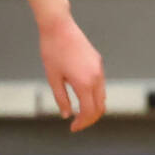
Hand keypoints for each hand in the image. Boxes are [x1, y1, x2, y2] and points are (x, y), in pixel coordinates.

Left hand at [36, 10, 105, 130]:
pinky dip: (94, 95)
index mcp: (84, 83)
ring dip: (93, 107)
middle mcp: (96, 78)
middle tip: (76, 124)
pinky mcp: (98, 63)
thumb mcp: (53, 77)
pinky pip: (100, 85)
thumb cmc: (52, 50)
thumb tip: (66, 114)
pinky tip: (82, 95)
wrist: (59, 26)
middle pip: (100, 107)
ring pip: (102, 96)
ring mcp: (99, 70)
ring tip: (79, 112)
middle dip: (90, 119)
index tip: (72, 128)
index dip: (82, 123)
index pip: (89, 111)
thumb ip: (61, 98)